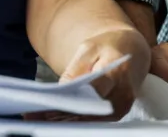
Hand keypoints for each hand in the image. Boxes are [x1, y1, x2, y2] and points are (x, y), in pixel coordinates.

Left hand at [29, 28, 150, 121]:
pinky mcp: (118, 114)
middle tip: (35, 115)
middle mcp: (124, 93)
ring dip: (65, 120)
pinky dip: (74, 119)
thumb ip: (75, 70)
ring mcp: (123, 107)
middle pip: (90, 110)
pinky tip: (54, 118)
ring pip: (90, 119)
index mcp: (117, 71)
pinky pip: (94, 120)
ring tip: (39, 117)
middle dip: (62, 114)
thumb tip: (61, 92)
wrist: (131, 50)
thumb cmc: (107, 46)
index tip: (48, 105)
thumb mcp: (89, 49)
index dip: (71, 100)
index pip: (93, 90)